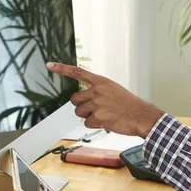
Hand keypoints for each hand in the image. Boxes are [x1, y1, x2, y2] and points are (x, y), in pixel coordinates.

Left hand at [46, 62, 164, 137]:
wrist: (141, 116)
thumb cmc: (129, 105)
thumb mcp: (114, 90)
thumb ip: (99, 91)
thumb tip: (85, 100)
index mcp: (101, 82)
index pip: (78, 72)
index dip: (62, 69)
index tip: (49, 65)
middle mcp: (97, 90)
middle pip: (74, 99)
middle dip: (81, 106)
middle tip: (93, 109)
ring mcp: (97, 103)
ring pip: (79, 112)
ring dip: (88, 116)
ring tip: (104, 115)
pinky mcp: (98, 117)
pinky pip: (87, 123)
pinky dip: (96, 125)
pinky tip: (107, 122)